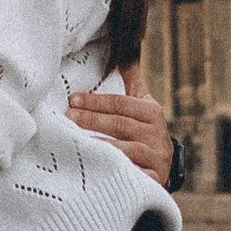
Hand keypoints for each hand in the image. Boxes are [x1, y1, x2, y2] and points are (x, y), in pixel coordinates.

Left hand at [69, 59, 177, 190]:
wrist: (162, 167)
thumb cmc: (144, 131)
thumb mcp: (143, 105)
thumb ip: (132, 80)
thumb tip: (127, 50)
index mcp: (151, 112)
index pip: (120, 103)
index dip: (96, 101)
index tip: (73, 99)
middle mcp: (155, 134)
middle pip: (120, 124)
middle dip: (92, 120)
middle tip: (68, 117)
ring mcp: (154, 157)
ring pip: (125, 150)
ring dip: (101, 146)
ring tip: (77, 141)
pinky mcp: (152, 179)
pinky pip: (132, 175)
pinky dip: (115, 171)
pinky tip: (96, 167)